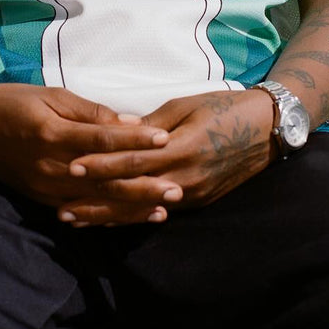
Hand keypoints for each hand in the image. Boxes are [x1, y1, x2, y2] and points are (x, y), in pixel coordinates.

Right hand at [0, 83, 179, 213]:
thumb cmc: (13, 102)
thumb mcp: (50, 96)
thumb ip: (89, 112)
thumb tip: (128, 122)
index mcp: (54, 135)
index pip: (104, 140)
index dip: (136, 139)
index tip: (165, 138)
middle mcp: (51, 167)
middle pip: (105, 179)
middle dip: (144, 184)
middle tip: (177, 186)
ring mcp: (46, 188)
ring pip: (97, 202)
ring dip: (132, 207)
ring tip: (164, 208)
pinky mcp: (42, 199)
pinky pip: (80, 211)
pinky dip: (107, 216)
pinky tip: (129, 219)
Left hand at [61, 89, 274, 226]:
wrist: (267, 129)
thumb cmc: (224, 108)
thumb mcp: (186, 105)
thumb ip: (152, 123)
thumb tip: (119, 129)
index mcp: (181, 148)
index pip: (132, 160)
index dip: (101, 164)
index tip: (72, 165)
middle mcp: (184, 178)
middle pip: (131, 191)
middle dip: (95, 199)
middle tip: (61, 206)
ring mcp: (192, 195)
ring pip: (140, 209)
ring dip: (107, 217)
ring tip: (75, 220)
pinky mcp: (197, 203)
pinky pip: (157, 212)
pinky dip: (130, 217)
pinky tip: (108, 222)